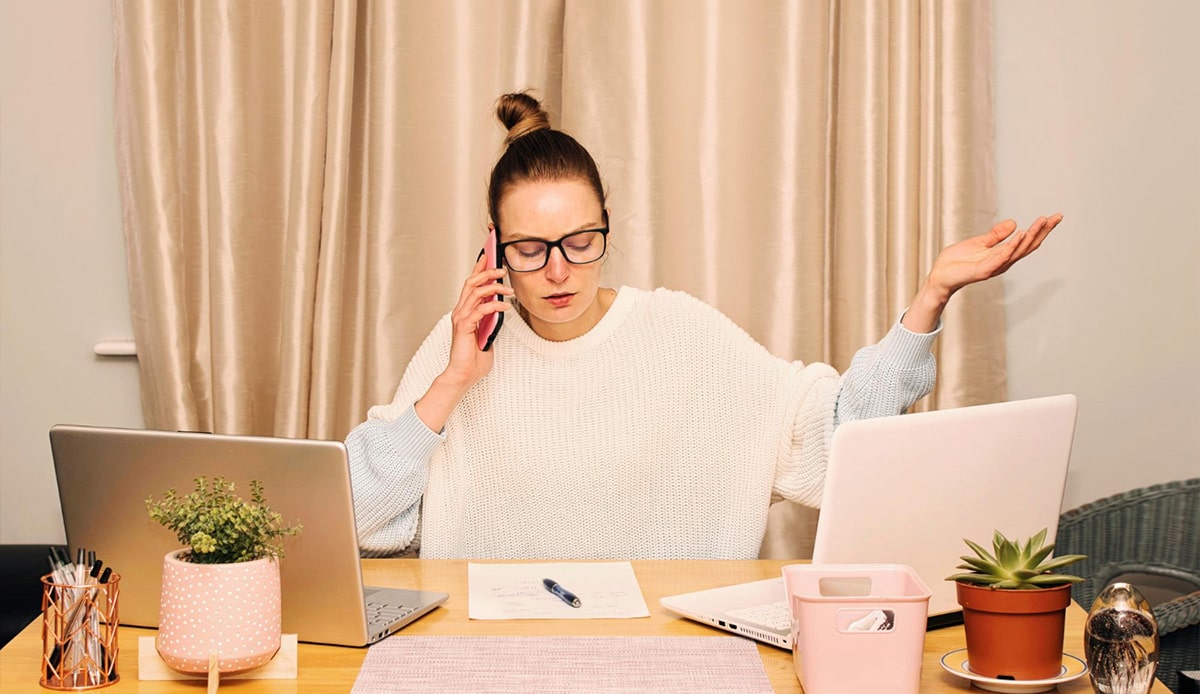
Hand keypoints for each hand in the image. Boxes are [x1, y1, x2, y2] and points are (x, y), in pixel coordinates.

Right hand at [443, 253, 511, 385]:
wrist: (463, 375)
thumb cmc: (473, 359)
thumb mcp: (487, 334)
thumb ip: (491, 321)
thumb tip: (500, 310)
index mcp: (465, 311)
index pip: (471, 284)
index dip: (479, 268)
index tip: (489, 255)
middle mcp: (460, 311)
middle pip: (471, 282)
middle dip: (487, 271)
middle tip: (502, 268)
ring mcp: (461, 318)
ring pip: (476, 292)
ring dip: (493, 287)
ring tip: (508, 288)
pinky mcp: (464, 326)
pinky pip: (481, 310)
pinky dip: (494, 306)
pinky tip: (505, 307)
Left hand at [928, 214, 1062, 299]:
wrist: (939, 275)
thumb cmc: (957, 262)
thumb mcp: (979, 243)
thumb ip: (995, 235)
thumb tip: (1014, 222)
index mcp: (1003, 254)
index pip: (1026, 241)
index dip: (1041, 229)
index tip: (1054, 217)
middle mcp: (1003, 261)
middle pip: (1028, 245)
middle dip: (1043, 231)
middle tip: (1056, 217)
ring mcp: (995, 266)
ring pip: (1018, 250)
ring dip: (1032, 235)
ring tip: (1042, 221)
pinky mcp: (984, 270)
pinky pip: (1001, 256)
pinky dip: (1012, 245)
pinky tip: (1021, 234)